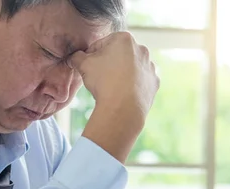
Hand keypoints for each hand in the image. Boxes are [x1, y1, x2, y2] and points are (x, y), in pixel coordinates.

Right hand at [69, 32, 159, 162]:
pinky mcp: (154, 83)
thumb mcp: (83, 64)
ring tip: (111, 87)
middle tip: (99, 77)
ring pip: (131, 68)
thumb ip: (77, 56)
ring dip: (122, 74)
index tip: (88, 66)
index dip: (92, 55)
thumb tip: (75, 57)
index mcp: (125, 39)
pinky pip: (140, 82)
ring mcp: (150, 67)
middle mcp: (142, 50)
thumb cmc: (104, 82)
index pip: (102, 44)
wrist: (123, 109)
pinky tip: (123, 94)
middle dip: (109, 63)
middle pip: (119, 54)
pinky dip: (133, 86)